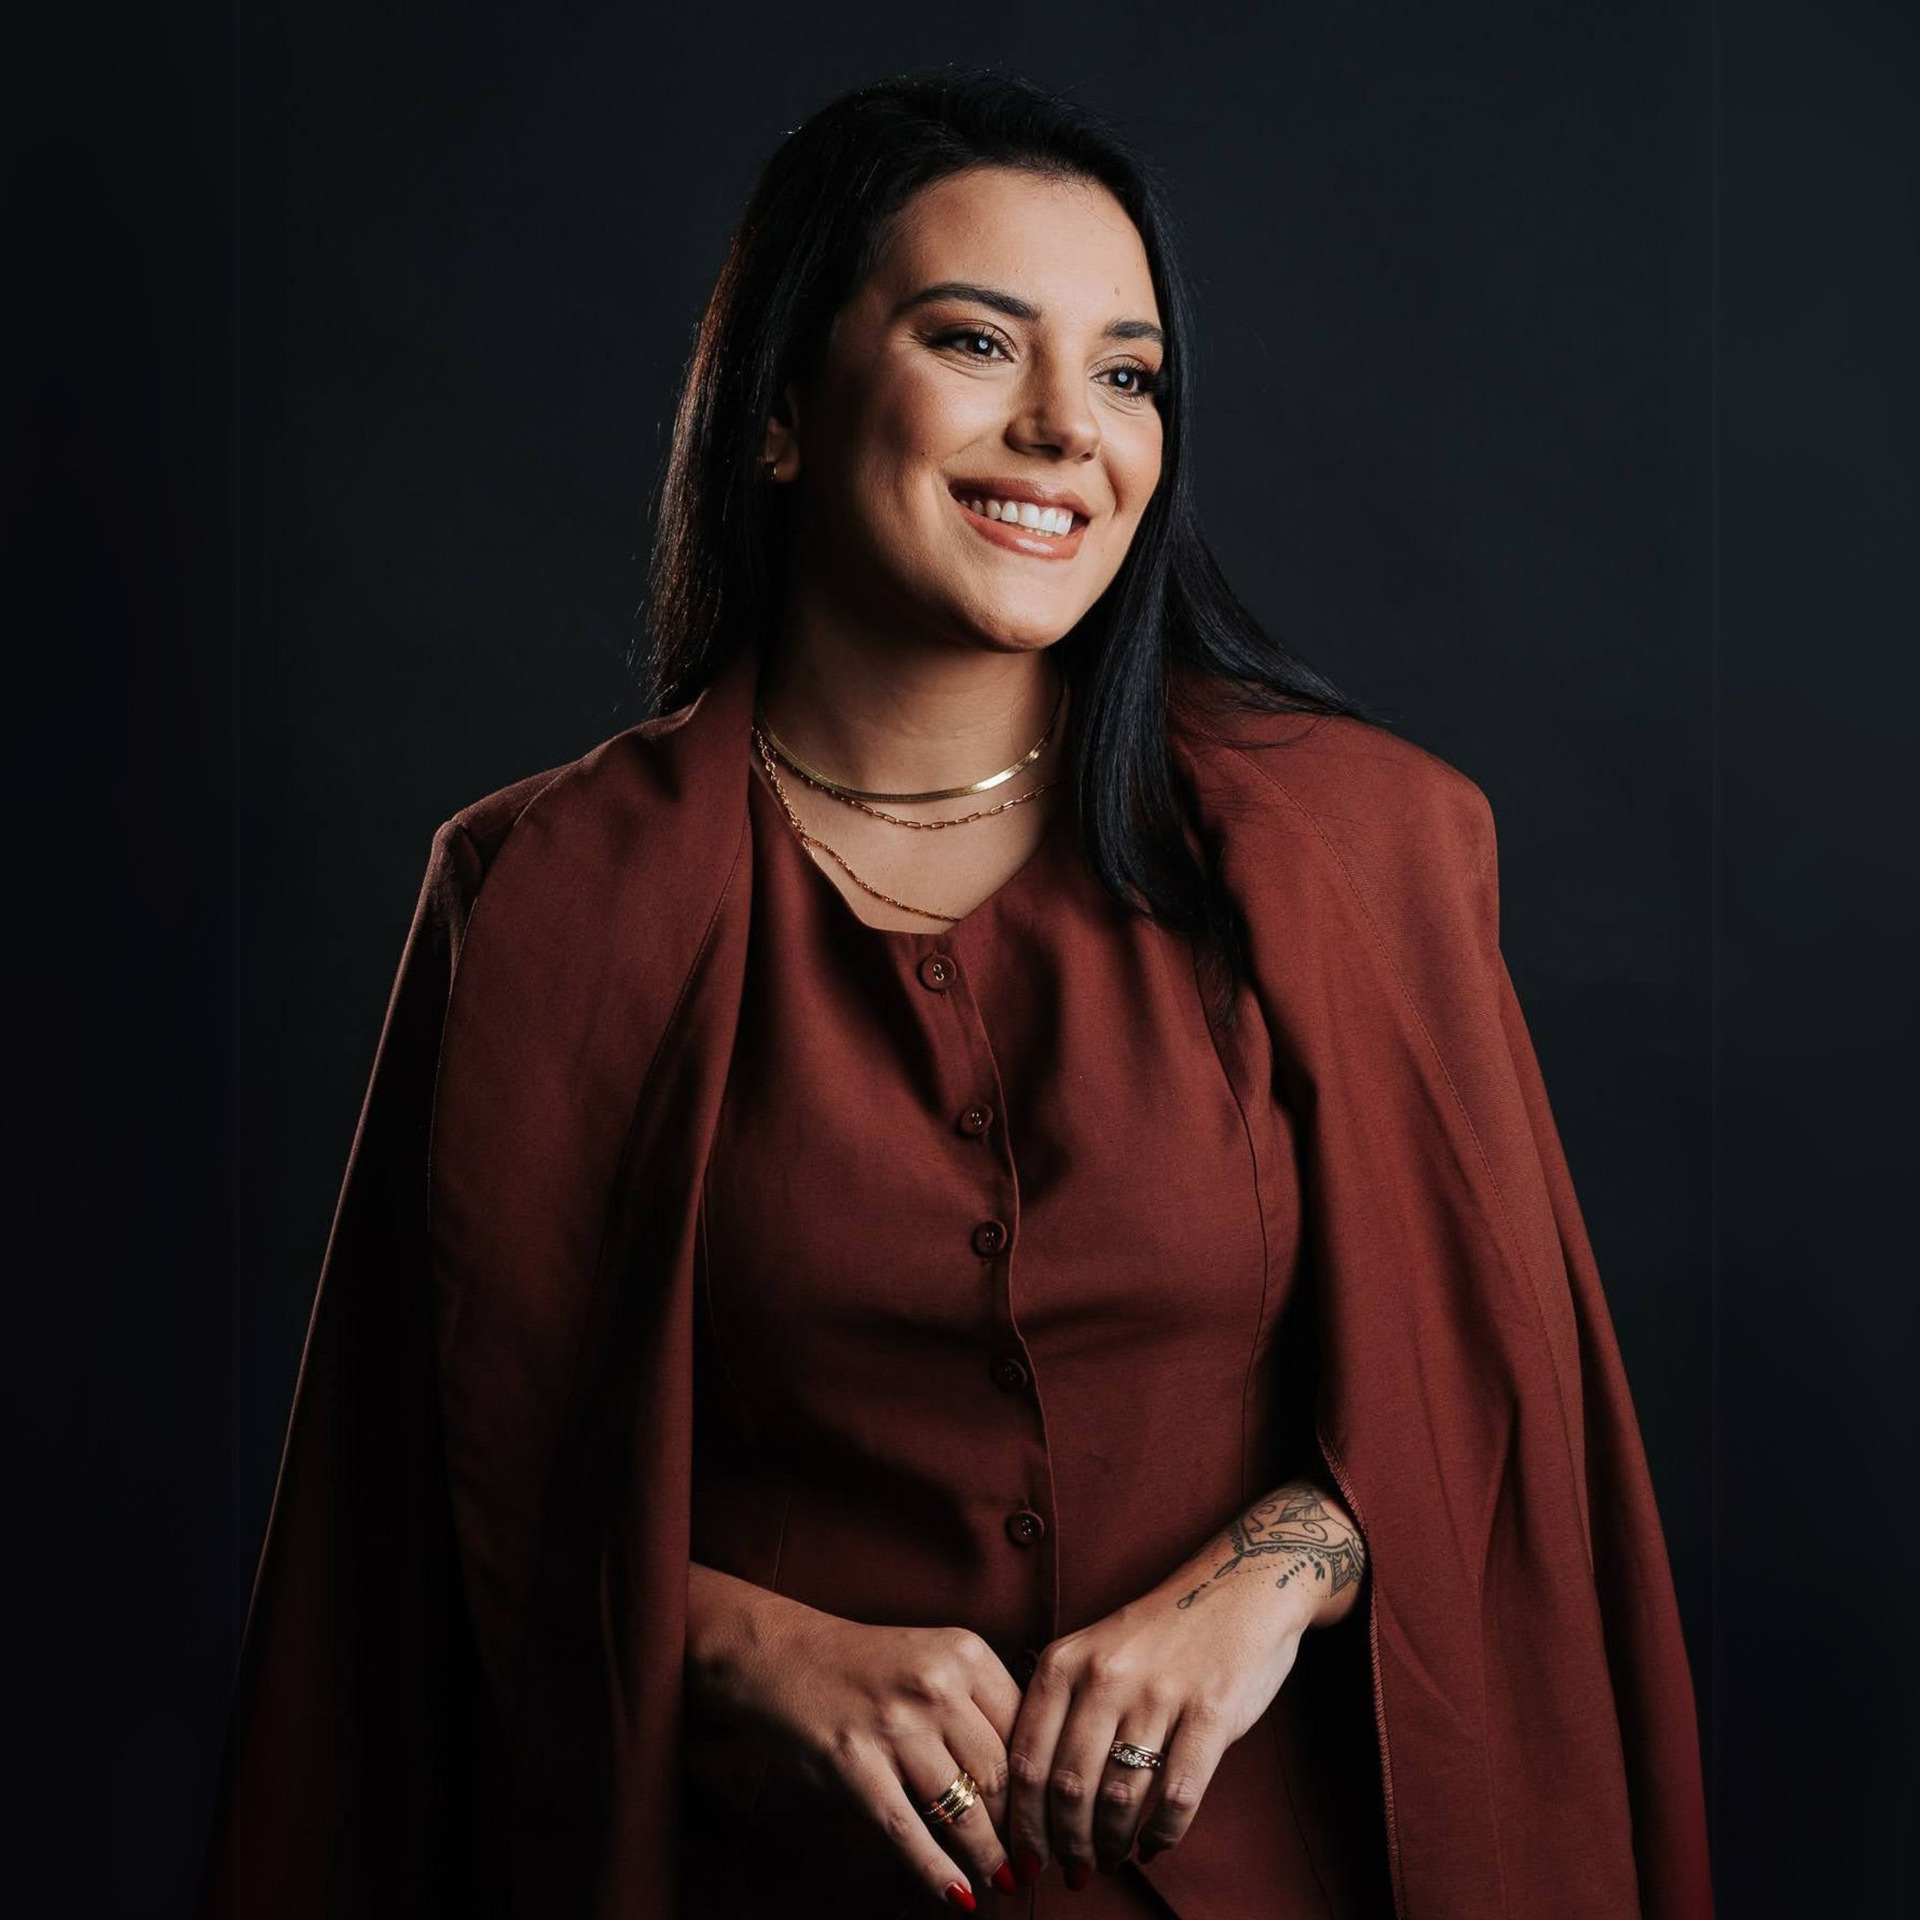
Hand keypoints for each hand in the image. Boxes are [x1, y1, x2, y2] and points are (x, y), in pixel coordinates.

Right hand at [686, 1564, 1027, 1909]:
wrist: (780, 1654)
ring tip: (1006, 1881)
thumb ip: (979, 1704)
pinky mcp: (854, 1763)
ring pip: (964, 1809)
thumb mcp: (934, 1659)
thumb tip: (1035, 1779)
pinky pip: (909, 1832)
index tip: (1056, 1818)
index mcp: (965, 1653)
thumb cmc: (867, 1666)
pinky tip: (960, 1896)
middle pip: (1003, 1775)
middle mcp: (936, 1684)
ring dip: (990, 1857)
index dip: (1045, 1783)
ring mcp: (894, 1724)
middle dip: (1023, 1828)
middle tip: (1038, 1860)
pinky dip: (939, 1872)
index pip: (1026, 1731)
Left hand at [1004, 1480, 1364, 1883]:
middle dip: (1066, 1843)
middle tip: (1073, 1869)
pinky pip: (1176, 1796)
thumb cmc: (1159, 1632)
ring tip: (1110, 1858)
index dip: (1022, 1822)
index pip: (1027, 1760)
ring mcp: (1158, 1694)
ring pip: (1118, 1798)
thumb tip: (1035, 1797)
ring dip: (1110, 1844)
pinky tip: (1153, 1843)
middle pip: (1068, 1788)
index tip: (1026, 1855)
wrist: (1237, 1587)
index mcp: (1065, 1661)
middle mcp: (1105, 1676)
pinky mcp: (1210, 1712)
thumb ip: (1062, 1708)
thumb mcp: (1092, 1650)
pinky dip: (1161, 1834)